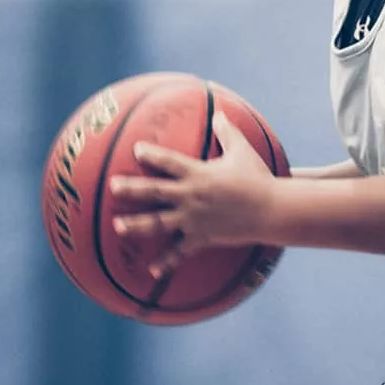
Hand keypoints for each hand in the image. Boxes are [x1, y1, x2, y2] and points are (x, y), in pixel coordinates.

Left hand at [109, 111, 277, 276]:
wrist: (271, 211)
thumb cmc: (257, 178)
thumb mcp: (243, 151)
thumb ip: (228, 132)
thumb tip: (219, 114)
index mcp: (199, 174)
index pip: (169, 161)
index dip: (151, 155)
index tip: (137, 150)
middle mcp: (191, 196)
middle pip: (155, 192)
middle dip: (132, 189)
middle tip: (113, 186)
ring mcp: (194, 219)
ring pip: (159, 223)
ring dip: (137, 225)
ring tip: (117, 226)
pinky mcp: (202, 237)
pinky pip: (181, 252)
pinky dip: (167, 262)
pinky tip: (151, 271)